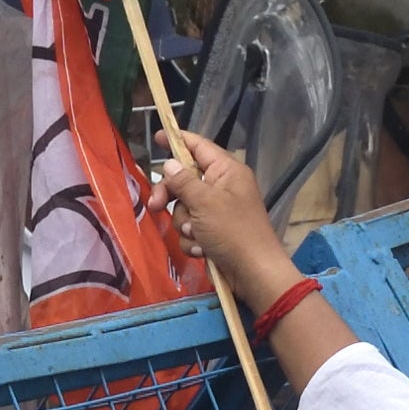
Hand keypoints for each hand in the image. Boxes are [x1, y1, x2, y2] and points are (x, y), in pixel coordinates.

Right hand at [156, 126, 297, 304]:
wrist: (253, 273)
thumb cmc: (233, 231)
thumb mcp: (205, 202)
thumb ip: (183, 182)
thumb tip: (169, 165)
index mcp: (227, 171)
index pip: (199, 147)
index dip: (178, 140)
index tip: (157, 136)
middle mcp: (223, 187)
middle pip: (184, 180)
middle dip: (170, 195)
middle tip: (155, 206)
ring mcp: (218, 212)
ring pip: (184, 208)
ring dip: (185, 224)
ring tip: (197, 235)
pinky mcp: (214, 233)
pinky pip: (191, 229)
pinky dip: (193, 240)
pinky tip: (202, 250)